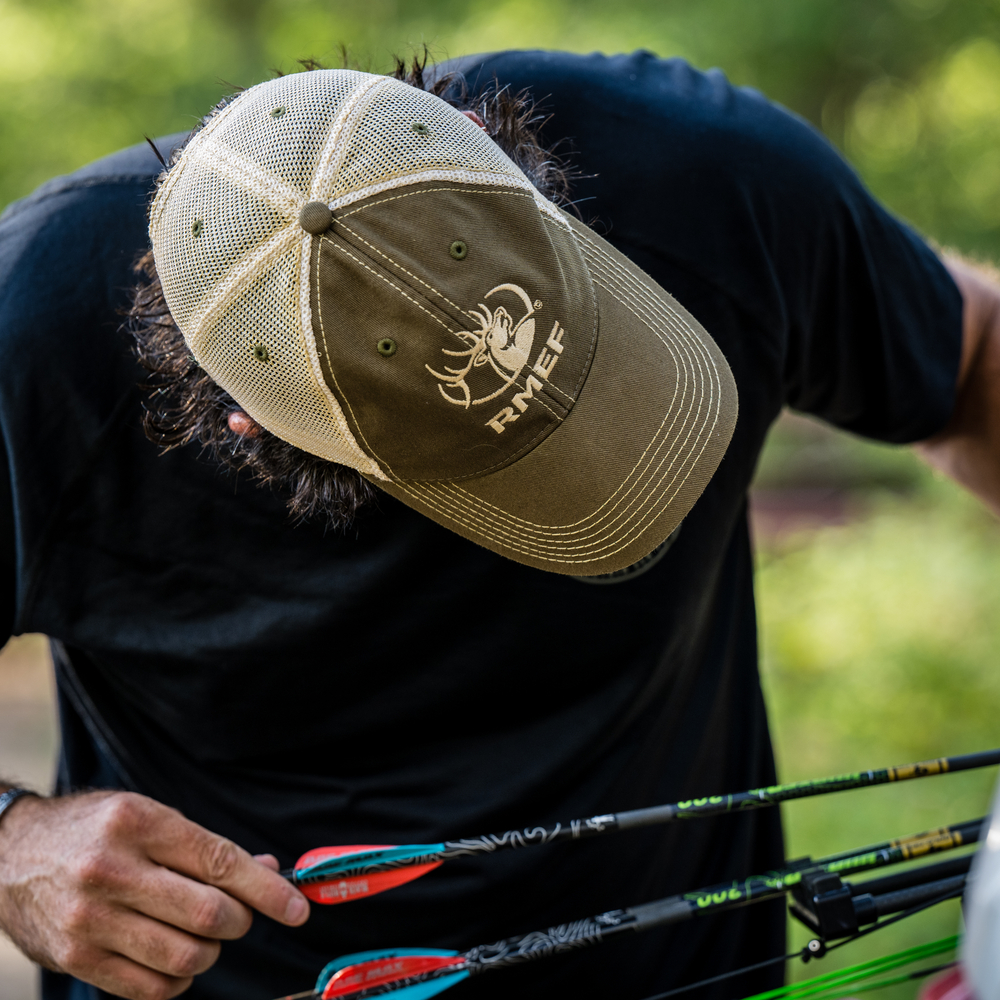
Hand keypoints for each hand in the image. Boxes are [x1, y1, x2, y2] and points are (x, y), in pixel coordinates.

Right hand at [0, 790, 308, 999]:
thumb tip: (268, 869)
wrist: (7, 855)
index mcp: (139, 824)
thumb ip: (205, 847)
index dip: (268, 890)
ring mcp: (90, 919)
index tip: (298, 908)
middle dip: (239, 921)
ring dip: (210, 952)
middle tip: (237, 916)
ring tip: (202, 935)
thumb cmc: (91, 830)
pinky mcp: (74, 959)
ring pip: (185, 957)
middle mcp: (112, 870)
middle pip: (208, 914)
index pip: (221, 862)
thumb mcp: (147, 816)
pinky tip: (174, 958)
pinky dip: (178, 981)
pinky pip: (150, 988)